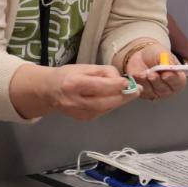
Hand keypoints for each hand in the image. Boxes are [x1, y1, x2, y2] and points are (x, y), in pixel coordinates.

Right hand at [10, 63, 137, 120]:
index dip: (115, 85)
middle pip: (104, 102)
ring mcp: (79, 113)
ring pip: (105, 109)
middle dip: (123, 97)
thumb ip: (102, 72)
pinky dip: (111, 105)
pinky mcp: (83, 119)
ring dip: (120, 101)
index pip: (98, 87)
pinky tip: (116, 99)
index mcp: (73, 84)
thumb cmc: (68, 75)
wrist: (50, 91)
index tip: (128, 82)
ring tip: (131, 93)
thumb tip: (121, 80)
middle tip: (137, 91)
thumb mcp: (84, 67)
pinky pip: (102, 112)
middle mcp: (75, 101)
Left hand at [125, 43, 187, 100]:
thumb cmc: (156, 56)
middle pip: (164, 90)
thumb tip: (168, 66)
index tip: (165, 74)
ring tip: (143, 72)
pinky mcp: (144, 94)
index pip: (178, 82)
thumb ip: (167, 60)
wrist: (141, 57)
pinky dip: (139, 82)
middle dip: (157, 81)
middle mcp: (168, 89)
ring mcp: (156, 93)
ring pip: (151, 92)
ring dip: (146, 81)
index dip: (172, 79)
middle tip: (151, 73)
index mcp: (178, 79)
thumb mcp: (163, 53)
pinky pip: (141, 91)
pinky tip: (138, 75)